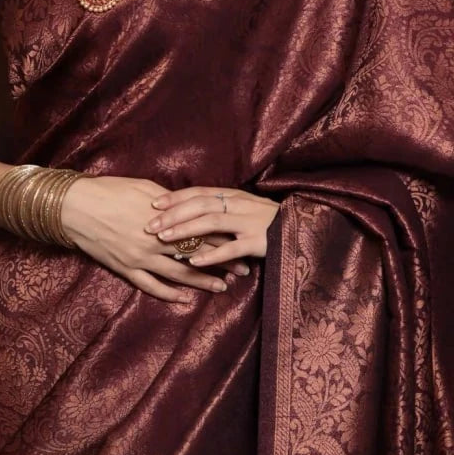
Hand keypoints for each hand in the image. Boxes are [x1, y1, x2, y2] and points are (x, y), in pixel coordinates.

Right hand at [59, 174, 254, 303]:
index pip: (202, 230)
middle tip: (243, 270)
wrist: (76, 207)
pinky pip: (151, 286)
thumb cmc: (110, 191)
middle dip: (222, 262)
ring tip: (222, 287)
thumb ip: (171, 202)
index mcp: (164, 219)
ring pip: (178, 274)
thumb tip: (189, 207)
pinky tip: (185, 300)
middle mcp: (156, 241)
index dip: (224, 239)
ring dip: (202, 281)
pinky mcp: (126, 269)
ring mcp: (141, 258)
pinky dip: (169, 295)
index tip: (242, 243)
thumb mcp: (146, 189)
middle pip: (197, 254)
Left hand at [144, 185, 280, 269]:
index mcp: (233, 196)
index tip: (152, 203)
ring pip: (212, 222)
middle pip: (200, 204)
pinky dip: (212, 255)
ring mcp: (249, 222)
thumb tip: (189, 211)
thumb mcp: (243, 208)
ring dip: (186, 230)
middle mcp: (239, 205)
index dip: (175, 197)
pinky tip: (195, 262)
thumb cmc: (267, 221)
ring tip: (165, 238)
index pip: (198, 193)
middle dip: (173, 214)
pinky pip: (231, 248)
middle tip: (150, 224)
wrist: (303, 228)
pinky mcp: (259, 241)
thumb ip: (220, 207)